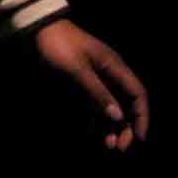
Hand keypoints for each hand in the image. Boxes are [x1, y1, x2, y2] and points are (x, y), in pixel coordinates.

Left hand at [33, 17, 148, 150]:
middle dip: (126, 126)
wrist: (36, 29)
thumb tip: (118, 117)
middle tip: (119, 147)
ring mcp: (96, 77)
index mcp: (114, 67)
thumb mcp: (77, 69)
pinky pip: (94, 103)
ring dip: (111, 125)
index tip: (139, 137)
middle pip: (126, 103)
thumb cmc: (58, 45)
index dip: (141, 116)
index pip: (137, 94)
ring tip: (107, 145)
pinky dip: (95, 117)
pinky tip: (92, 132)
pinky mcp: (82, 81)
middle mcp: (109, 73)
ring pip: (110, 106)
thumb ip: (97, 92)